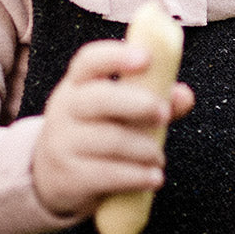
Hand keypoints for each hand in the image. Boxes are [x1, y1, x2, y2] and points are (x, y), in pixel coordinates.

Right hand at [32, 38, 193, 217]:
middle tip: (164, 114)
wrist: (49, 177)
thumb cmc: (94, 133)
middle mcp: (65, 109)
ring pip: (109, 140)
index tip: (146, 57)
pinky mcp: (68, 176)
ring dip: (144, 148)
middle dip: (137, 103)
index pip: (89, 61)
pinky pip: (108, 174)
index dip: (116, 56)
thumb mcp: (115, 111)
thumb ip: (151, 99)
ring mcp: (63, 143)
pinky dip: (137, 176)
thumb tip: (185, 96)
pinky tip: (154, 177)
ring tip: (158, 156)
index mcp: (76, 84)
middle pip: (98, 98)